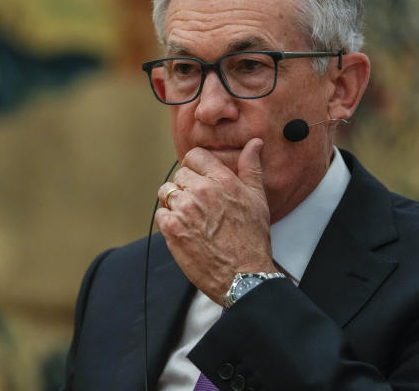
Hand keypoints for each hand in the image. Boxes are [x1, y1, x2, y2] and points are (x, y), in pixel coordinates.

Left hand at [155, 138, 275, 304]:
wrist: (243, 276)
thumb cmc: (252, 239)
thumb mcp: (257, 199)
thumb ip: (251, 167)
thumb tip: (254, 143)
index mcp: (222, 180)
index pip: (194, 156)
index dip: (195, 167)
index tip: (198, 178)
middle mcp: (201, 191)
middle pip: (179, 175)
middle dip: (186, 187)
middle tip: (199, 205)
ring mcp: (184, 210)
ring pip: (166, 192)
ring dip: (175, 202)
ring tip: (190, 217)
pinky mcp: (171, 229)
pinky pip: (160, 213)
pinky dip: (168, 220)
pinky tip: (184, 230)